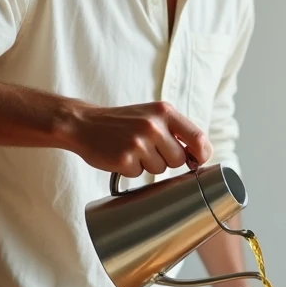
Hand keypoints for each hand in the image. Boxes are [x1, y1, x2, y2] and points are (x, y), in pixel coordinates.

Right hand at [65, 100, 212, 177]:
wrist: (84, 124)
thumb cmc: (122, 122)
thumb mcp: (151, 115)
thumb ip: (175, 130)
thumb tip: (200, 154)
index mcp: (164, 112)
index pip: (198, 138)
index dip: (202, 154)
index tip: (197, 160)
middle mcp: (154, 125)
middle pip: (179, 159)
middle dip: (167, 160)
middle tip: (148, 148)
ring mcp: (139, 142)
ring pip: (160, 169)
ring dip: (147, 165)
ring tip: (132, 150)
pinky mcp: (124, 158)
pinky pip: (139, 174)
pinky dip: (131, 169)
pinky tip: (121, 156)